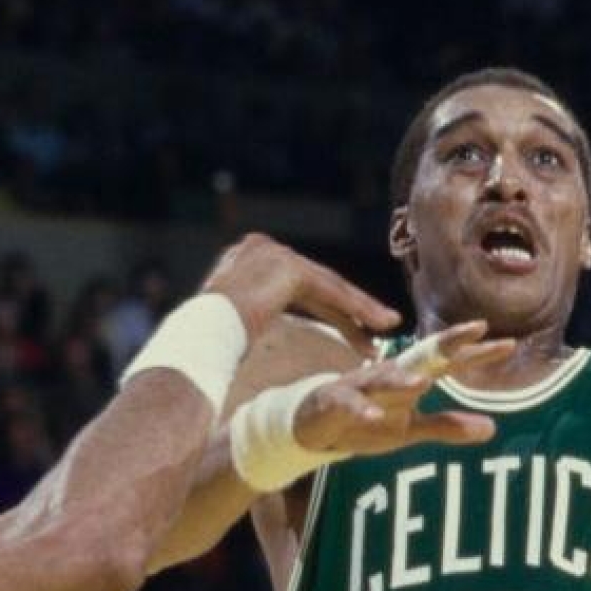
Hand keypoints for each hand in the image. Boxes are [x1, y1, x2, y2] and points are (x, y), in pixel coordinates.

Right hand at [201, 233, 400, 343]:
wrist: (201, 334)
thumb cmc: (207, 341)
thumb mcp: (231, 321)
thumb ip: (249, 314)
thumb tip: (249, 325)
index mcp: (244, 259)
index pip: (296, 283)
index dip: (325, 306)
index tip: (348, 327)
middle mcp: (259, 248)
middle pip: (316, 284)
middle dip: (348, 309)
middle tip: (377, 331)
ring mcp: (274, 254)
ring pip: (328, 286)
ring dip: (361, 309)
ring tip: (388, 326)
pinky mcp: (289, 267)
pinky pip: (332, 291)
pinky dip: (357, 308)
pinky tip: (380, 323)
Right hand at [293, 322, 511, 456]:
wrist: (315, 426)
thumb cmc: (367, 421)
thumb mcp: (410, 430)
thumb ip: (447, 426)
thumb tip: (492, 428)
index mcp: (410, 377)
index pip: (448, 361)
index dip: (476, 353)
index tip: (508, 344)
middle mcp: (389, 374)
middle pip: (422, 355)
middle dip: (447, 342)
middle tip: (476, 329)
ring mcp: (361, 386)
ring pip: (384, 379)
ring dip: (403, 380)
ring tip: (424, 383)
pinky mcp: (334, 402)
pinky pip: (348, 404)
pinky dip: (359, 409)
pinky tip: (371, 416)